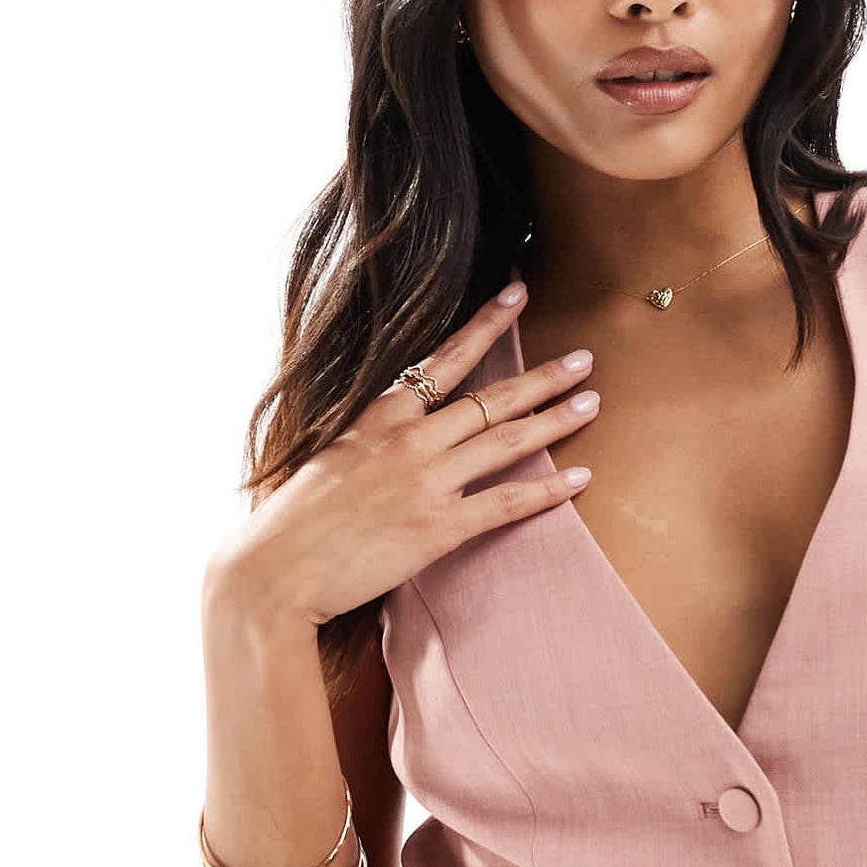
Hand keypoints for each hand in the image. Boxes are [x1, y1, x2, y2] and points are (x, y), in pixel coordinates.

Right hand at [208, 283, 599, 632]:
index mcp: (379, 417)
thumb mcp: (329, 461)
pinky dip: (547, 489)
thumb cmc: (294, 524)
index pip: (443, 359)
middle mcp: (408, 440)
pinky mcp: (436, 527)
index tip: (519, 295)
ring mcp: (425, 481)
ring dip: (555, 418)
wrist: (274, 571)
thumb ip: (369, 443)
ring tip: (593, 401)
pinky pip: (505, 503)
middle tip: (585, 358)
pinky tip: (580, 477)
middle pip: (491, 397)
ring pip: (506, 439)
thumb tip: (391, 437)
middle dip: (543, 375)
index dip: (487, 325)